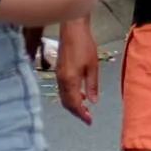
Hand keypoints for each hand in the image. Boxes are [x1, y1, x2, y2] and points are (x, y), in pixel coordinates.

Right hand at [54, 8, 99, 125]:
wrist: (72, 30)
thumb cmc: (84, 46)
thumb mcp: (93, 66)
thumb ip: (92, 85)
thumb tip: (92, 101)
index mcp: (70, 80)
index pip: (74, 103)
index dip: (81, 114)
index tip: (89, 121)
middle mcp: (61, 80)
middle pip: (66, 103)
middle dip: (76, 112)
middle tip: (87, 117)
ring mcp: (58, 75)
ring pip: (63, 96)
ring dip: (73, 104)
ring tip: (85, 107)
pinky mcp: (58, 71)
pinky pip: (63, 89)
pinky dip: (70, 95)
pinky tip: (80, 93)